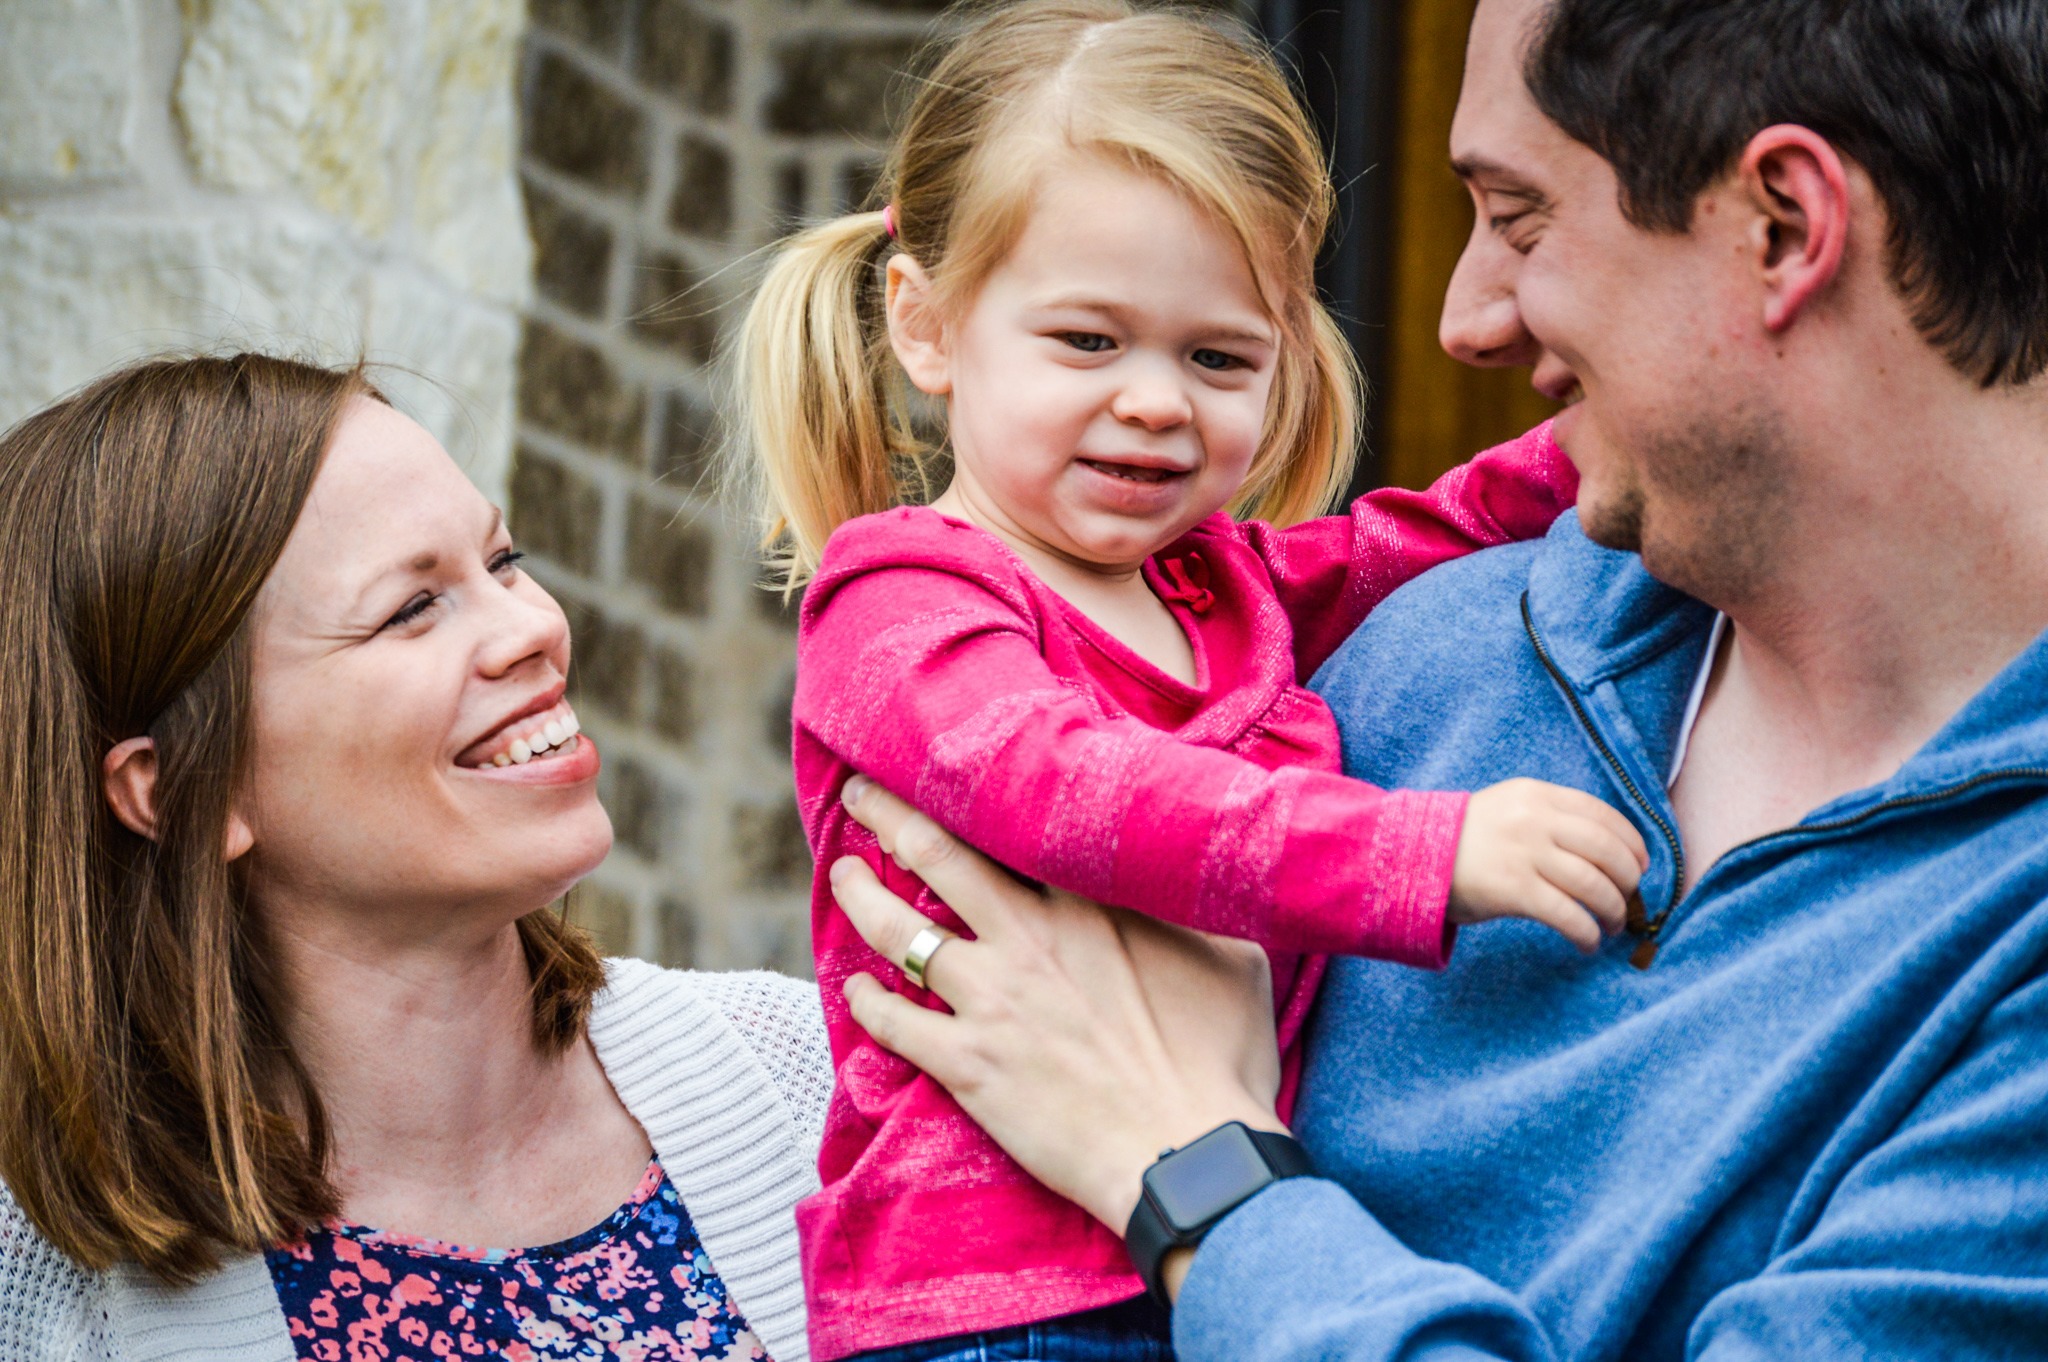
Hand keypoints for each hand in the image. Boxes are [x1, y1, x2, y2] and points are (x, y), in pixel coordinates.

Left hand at [831, 775, 1284, 1233]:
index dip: (976, 794)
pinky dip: (867, 1002)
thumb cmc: (1222, 1061)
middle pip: (937, 854)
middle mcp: (1028, 938)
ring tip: (842, 875)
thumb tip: (1200, 870)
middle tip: (861, 794)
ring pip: (898, 931)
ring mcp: (990, 1001)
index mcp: (1090, 904)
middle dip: (889, 814)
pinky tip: (857, 989)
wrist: (1189, 1154)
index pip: (1015, 827)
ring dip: (861, 897)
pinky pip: (893, 1024)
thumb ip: (1197, 908)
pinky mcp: (967, 1065)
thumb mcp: (1235, 958)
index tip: (953, 769)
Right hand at [1450, 778, 1648, 951]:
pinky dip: (1587, 933)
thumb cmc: (1467, 839)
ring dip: (1614, 910)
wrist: (1412, 855)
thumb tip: (1610, 850)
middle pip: (1607, 850)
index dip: (1633, 844)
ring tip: (1613, 925)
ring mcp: (1524, 854)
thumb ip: (1553, 817)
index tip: (1641, 866)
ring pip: (1594, 885)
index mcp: (1538, 795)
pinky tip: (1587, 942)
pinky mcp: (1513, 890)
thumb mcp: (1510, 809)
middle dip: (1629, 880)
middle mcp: (1535, 820)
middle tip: (1629, 899)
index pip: (1605, 816)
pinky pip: (1568, 915)